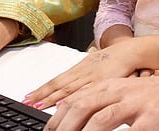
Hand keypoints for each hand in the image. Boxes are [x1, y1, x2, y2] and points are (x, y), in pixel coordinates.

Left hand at [24, 43, 140, 108]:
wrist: (131, 51)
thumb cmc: (115, 59)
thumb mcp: (96, 65)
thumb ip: (84, 76)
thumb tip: (71, 87)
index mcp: (79, 68)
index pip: (57, 80)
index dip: (42, 89)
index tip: (28, 97)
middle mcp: (82, 72)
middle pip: (58, 85)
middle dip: (41, 95)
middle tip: (27, 102)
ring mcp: (91, 78)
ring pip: (68, 89)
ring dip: (52, 98)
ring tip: (38, 106)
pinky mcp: (102, 82)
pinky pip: (85, 91)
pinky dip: (74, 97)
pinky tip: (64, 104)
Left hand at [45, 70, 158, 130]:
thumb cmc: (157, 96)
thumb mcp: (126, 94)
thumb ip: (103, 103)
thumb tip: (75, 118)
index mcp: (111, 86)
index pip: (75, 100)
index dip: (57, 118)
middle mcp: (120, 91)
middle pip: (82, 107)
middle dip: (64, 127)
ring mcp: (136, 103)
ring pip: (101, 120)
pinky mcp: (152, 117)